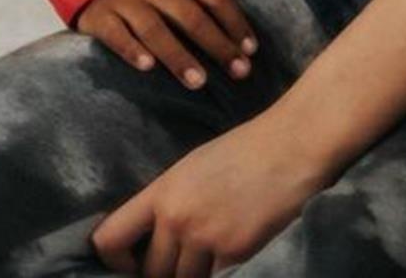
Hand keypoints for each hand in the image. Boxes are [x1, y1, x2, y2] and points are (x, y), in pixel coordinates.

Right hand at [78, 0, 254, 91]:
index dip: (234, 22)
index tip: (251, 49)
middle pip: (190, 16)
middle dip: (217, 45)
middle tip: (239, 72)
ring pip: (155, 30)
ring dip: (178, 56)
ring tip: (199, 82)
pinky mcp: (101, 17)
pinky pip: (117, 36)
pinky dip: (131, 51)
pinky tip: (148, 67)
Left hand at [92, 118, 324, 277]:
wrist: (296, 141)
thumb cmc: (249, 149)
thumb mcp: (196, 166)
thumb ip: (170, 202)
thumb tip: (153, 239)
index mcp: (164, 191)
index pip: (109, 239)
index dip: (116, 262)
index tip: (133, 264)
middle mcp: (177, 216)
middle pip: (152, 272)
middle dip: (166, 273)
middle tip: (186, 261)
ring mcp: (205, 236)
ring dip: (195, 275)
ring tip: (212, 255)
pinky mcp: (235, 252)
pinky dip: (222, 273)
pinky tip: (234, 255)